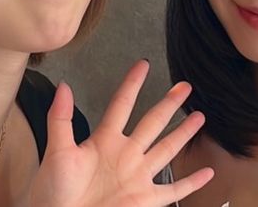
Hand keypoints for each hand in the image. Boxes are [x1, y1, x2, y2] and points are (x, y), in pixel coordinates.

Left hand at [27, 60, 212, 206]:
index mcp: (104, 141)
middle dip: (169, 104)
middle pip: (153, 123)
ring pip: (167, 150)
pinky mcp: (145, 200)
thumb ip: (61, 119)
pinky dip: (191, 183)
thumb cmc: (52, 192)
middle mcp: (125, 155)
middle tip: (184, 86)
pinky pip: (174, 191)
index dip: (132, 84)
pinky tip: (206, 173)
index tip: (143, 65)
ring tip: (199, 117)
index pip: (122, 104)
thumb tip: (63, 87)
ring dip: (183, 134)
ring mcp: (137, 177)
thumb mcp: (57, 151)